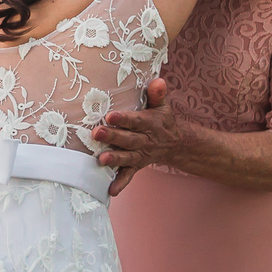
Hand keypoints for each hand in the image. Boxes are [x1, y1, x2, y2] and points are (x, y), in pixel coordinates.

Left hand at [92, 79, 177, 196]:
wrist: (175, 143)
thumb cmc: (161, 120)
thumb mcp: (162, 106)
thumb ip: (157, 95)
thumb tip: (158, 81)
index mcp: (149, 123)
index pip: (135, 120)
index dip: (123, 119)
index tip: (110, 115)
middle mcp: (144, 140)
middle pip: (128, 139)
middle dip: (113, 137)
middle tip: (97, 133)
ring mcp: (140, 154)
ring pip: (127, 157)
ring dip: (115, 159)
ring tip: (102, 159)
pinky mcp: (137, 165)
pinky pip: (129, 175)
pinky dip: (121, 183)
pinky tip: (111, 190)